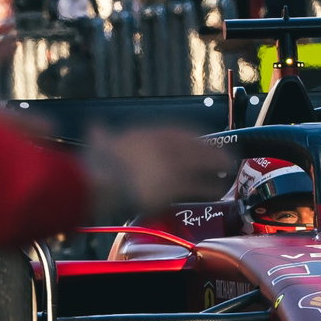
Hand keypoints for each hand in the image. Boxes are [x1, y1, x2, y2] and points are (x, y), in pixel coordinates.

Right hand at [83, 125, 236, 223]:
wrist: (100, 180)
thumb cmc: (97, 162)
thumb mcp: (100, 141)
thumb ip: (100, 134)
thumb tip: (94, 127)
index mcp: (150, 134)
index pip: (181, 133)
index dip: (197, 139)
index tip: (205, 144)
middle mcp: (167, 146)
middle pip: (199, 147)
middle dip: (214, 152)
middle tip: (225, 158)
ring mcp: (173, 165)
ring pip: (205, 164)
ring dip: (218, 168)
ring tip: (226, 173)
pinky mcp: (175, 187)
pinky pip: (199, 187)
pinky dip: (210, 189)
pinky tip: (216, 192)